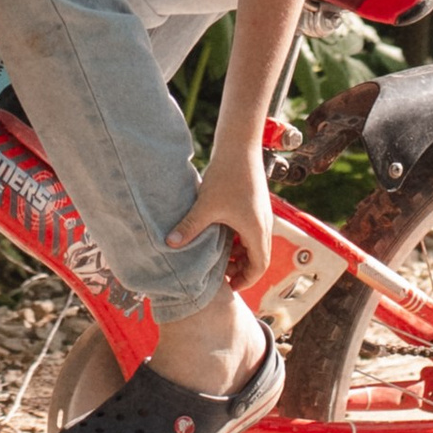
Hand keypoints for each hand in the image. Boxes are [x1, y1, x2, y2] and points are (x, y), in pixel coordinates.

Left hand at [170, 135, 272, 288]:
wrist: (239, 147)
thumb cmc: (226, 175)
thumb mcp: (205, 205)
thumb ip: (189, 227)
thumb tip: (169, 244)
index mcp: (256, 230)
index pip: (259, 266)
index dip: (246, 280)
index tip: (228, 285)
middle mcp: (264, 225)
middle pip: (258, 258)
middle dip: (241, 269)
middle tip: (221, 275)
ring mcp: (262, 215)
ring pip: (255, 244)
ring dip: (240, 253)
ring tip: (219, 257)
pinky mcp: (256, 205)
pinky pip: (251, 231)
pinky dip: (239, 239)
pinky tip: (220, 234)